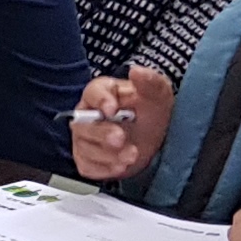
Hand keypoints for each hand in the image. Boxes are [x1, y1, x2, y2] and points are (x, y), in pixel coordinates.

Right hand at [68, 66, 176, 181]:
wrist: (157, 140)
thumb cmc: (151, 112)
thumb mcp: (158, 94)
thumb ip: (150, 82)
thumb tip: (137, 71)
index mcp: (102, 93)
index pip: (92, 93)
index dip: (100, 101)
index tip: (112, 109)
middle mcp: (88, 115)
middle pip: (82, 125)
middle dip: (102, 134)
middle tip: (120, 138)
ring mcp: (85, 138)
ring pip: (85, 148)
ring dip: (107, 154)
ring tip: (131, 154)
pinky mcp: (88, 159)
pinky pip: (88, 166)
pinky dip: (105, 169)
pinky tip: (121, 165)